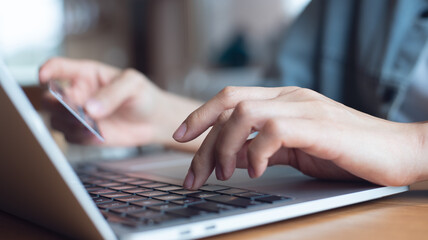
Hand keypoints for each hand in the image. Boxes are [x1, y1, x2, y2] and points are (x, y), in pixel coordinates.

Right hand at [39, 57, 201, 149]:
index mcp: (85, 74)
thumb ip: (112, 94)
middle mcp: (77, 94)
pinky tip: (94, 134)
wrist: (154, 121)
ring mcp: (78, 116)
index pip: (58, 68)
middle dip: (56, 105)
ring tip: (88, 124)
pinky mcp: (84, 135)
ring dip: (68, 123)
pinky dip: (78, 137)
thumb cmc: (143, 96)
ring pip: (56, 120)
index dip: (47, 71)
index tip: (44, 77)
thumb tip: (90, 108)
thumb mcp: (133, 85)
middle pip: (50, 98)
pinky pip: (70, 137)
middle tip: (73, 109)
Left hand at [174, 86, 427, 188]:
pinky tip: (255, 172)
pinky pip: (273, 130)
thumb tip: (233, 157)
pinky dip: (255, 153)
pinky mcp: (318, 127)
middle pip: (229, 103)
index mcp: (284, 99)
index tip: (180, 137)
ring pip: (244, 112)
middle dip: (201, 136)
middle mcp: (290, 98)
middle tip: (193, 172)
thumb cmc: (347, 152)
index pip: (231, 97)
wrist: (398, 152)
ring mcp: (304, 109)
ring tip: (223, 174)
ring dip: (225, 146)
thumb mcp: (297, 150)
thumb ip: (266, 148)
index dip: (200, 115)